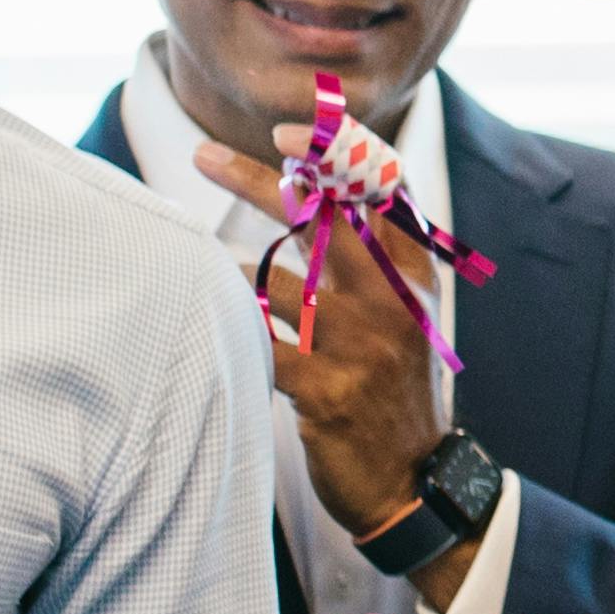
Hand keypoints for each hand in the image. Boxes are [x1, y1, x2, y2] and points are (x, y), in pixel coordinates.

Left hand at [190, 137, 457, 543]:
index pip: (386, 190)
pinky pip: (262, 346)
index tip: (285, 131)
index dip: (336, 148)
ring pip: (281, 280)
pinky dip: (230, 326)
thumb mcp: (401, 315)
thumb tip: (304, 180)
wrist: (412, 482)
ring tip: (199, 266)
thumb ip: (363, 253)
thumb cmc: (391, 388)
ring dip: (229, 266)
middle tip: (202, 157)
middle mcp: (394, 303)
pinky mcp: (327, 393)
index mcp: (415, 278)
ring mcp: (362, 348)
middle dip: (260, 180)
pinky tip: (210, 318)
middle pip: (326, 218)